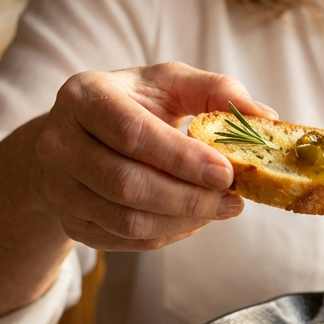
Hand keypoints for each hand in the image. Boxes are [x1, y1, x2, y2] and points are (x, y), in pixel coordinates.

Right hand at [34, 62, 276, 250]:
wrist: (83, 136)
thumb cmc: (137, 103)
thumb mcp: (172, 82)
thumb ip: (219, 90)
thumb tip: (265, 116)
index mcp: (83, 96)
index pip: (133, 134)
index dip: (183, 158)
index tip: (227, 173)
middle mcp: (58, 143)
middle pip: (127, 184)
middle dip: (190, 198)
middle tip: (234, 200)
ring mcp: (59, 188)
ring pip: (126, 220)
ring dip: (183, 221)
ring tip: (221, 209)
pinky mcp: (71, 223)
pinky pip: (126, 240)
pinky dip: (168, 234)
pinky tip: (193, 218)